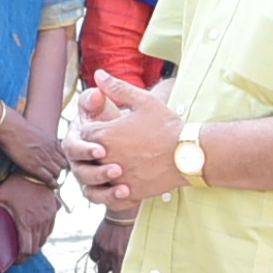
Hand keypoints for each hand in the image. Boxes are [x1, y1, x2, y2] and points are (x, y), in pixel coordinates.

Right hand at [0, 114, 75, 187]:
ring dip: (56, 177)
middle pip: (62, 164)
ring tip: (53, 181)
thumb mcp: (35, 131)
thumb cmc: (17, 128)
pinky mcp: (35, 167)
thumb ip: (40, 138)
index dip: (60, 160)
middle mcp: (51, 150)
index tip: (57, 164)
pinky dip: (52, 183)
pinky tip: (53, 186)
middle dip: (59, 169)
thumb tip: (36, 141)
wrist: (11, 129)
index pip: (63, 154)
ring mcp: (44, 159)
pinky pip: (48, 178)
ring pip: (57, 172)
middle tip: (55, 174)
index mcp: (52, 141)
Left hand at [76, 72, 190, 211]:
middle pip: (84, 158)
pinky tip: (119, 184)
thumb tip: (98, 74)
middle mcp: (107, 158)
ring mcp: (118, 178)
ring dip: (98, 174)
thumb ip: (117, 88)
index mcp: (105, 135)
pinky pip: (110, 198)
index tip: (101, 128)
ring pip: (93, 181)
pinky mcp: (130, 193)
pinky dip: (110, 193)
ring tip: (111, 166)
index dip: (90, 129)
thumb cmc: (167, 125)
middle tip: (103, 148)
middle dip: (91, 152)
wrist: (190, 153)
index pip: (83, 133)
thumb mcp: (143, 101)